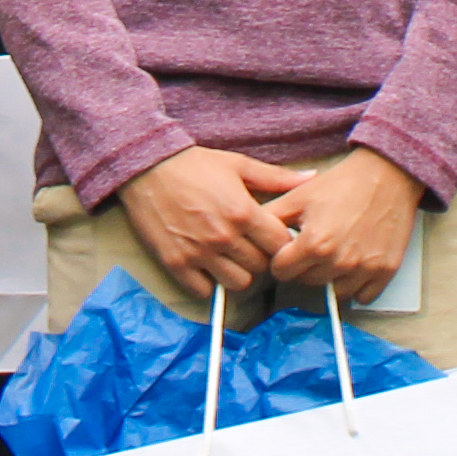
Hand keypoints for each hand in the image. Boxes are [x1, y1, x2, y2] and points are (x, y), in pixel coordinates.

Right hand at [112, 146, 283, 303]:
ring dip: (238, 274)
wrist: (146, 167)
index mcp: (243, 212)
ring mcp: (199, 253)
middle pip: (261, 268)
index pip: (281, 246)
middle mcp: (224, 237)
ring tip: (230, 258)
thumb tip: (311, 178)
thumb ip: (276, 178)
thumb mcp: (238, 165)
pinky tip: (207, 266)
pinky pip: (204, 291)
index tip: (272, 238)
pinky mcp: (176, 263)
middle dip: (261, 259)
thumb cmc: (194, 164)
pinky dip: (208, 283)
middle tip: (250, 247)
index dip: (281, 244)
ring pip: (238, 284)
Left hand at [251, 147, 423, 304]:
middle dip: (304, 268)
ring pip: (334, 292)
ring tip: (334, 253)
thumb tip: (248, 234)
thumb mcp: (299, 196)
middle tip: (313, 246)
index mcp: (314, 244)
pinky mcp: (386, 271)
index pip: (281, 272)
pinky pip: (363, 296)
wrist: (386, 175)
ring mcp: (364, 269)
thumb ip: (270, 218)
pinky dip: (357, 286)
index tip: (289, 249)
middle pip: (306, 282)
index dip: (281, 259)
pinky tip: (354, 264)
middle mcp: (339, 261)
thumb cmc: (342, 183)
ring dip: (330, 278)